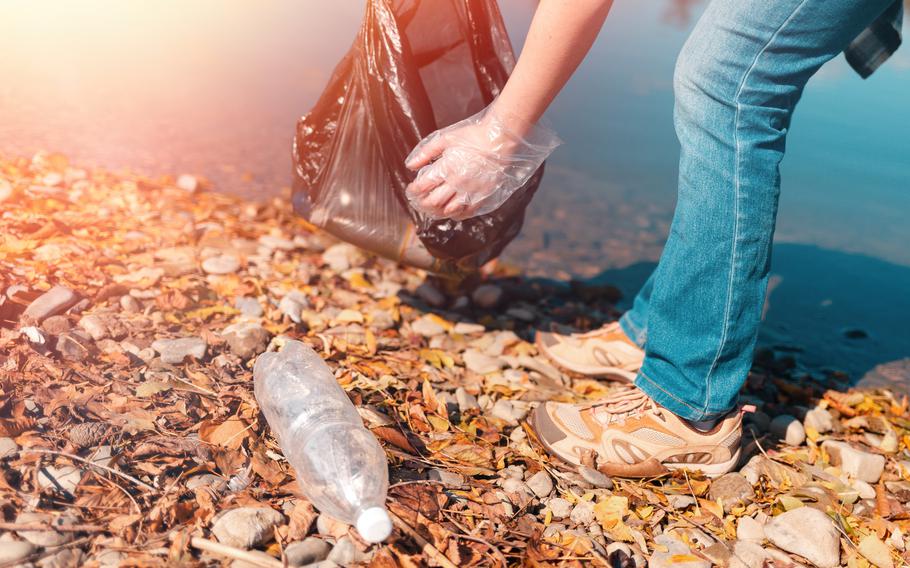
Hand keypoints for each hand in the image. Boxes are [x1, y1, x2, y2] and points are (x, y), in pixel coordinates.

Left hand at [404, 106, 559, 220]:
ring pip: (448, 211)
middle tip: (419, 200)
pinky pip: (466, 212)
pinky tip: (450, 210)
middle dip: (422, 203)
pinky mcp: (482, 196)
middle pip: (433, 202)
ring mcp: (470, 192)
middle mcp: (457, 184)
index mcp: (446, 168)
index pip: (422, 187)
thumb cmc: (472, 136)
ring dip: (436, 211)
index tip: (411, 189)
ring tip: (432, 207)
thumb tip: (410, 165)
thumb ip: (426, 152)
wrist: (500, 140)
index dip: (413, 191)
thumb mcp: (445, 138)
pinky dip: (455, 214)